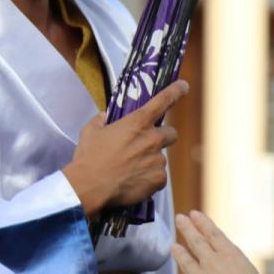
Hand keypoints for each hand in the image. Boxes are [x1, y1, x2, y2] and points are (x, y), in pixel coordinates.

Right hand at [63, 80, 189, 217]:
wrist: (90, 187)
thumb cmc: (89, 158)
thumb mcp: (91, 132)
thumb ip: (102, 120)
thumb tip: (106, 117)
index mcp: (137, 123)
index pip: (163, 101)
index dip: (175, 91)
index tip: (184, 86)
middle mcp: (153, 140)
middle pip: (171, 134)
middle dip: (162, 137)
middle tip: (146, 145)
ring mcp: (158, 160)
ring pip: (162, 157)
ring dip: (151, 160)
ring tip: (131, 168)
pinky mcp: (159, 179)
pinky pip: (159, 176)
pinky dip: (150, 177)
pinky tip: (134, 180)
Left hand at [171, 211, 273, 273]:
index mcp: (230, 256)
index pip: (213, 234)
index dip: (203, 223)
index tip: (194, 214)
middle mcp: (212, 262)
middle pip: (196, 241)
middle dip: (187, 228)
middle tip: (180, 218)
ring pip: (185, 261)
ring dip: (179, 253)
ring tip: (173, 246)